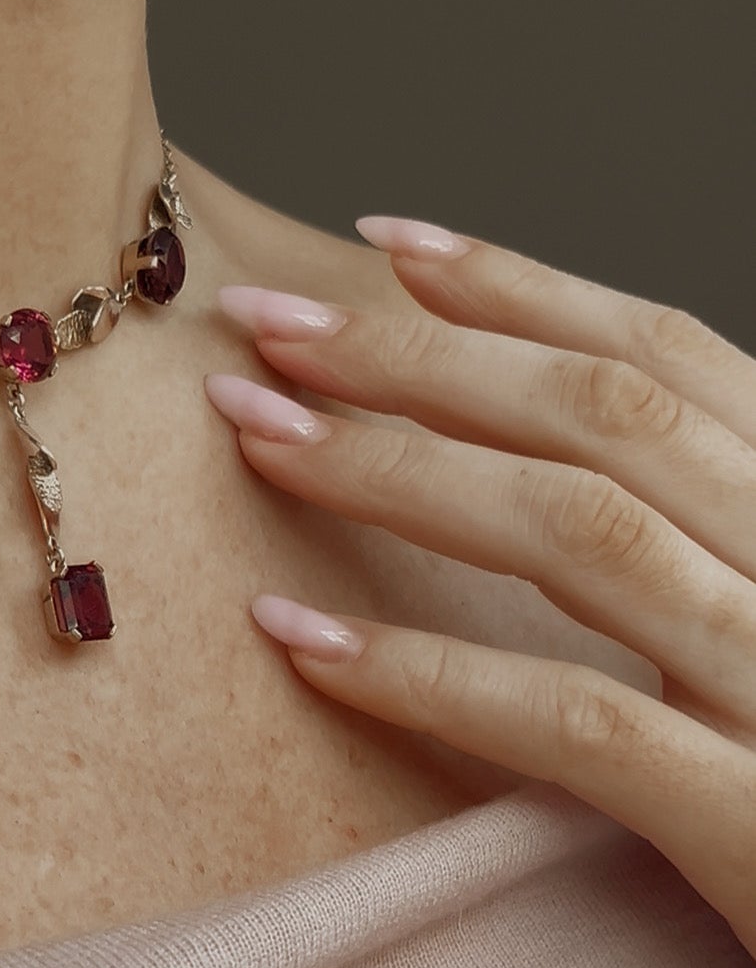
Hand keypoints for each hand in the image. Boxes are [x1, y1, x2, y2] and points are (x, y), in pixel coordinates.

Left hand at [204, 216, 755, 959]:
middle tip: (265, 322)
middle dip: (423, 356)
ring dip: (400, 471)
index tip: (383, 245)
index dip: (524, 289)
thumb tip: (540, 443)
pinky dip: (433, 675)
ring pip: (581, 534)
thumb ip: (711, 531)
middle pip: (604, 418)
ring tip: (258, 436)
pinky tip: (306, 645)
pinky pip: (577, 721)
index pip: (672, 358)